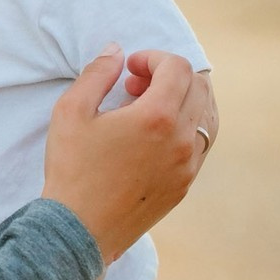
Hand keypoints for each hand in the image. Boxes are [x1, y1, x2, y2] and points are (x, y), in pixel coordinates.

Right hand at [41, 45, 212, 262]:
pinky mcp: (186, 184)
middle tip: (134, 85)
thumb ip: (97, 74)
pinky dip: (186, 126)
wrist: (81, 228)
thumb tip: (117, 50)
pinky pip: (202, 143)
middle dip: (169, 76)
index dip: (154, 58)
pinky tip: (154, 134)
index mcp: (158, 117)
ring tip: (147, 107)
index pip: (178, 68)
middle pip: (199, 86)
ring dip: (183, 100)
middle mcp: (183, 140)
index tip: (128, 68)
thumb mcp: (71, 112)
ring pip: (208, 116)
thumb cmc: (72, 168)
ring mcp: (189, 165)